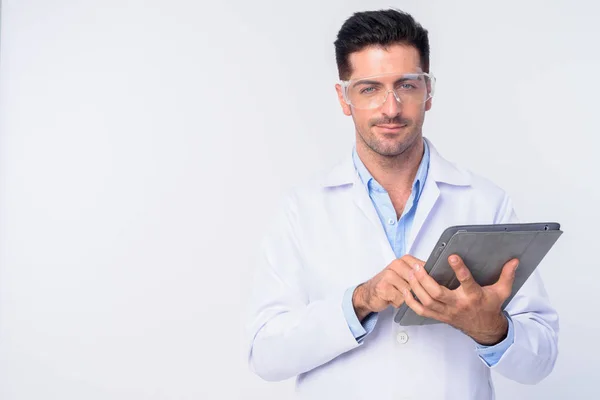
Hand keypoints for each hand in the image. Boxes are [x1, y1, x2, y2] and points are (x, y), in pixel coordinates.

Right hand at [352, 255, 425, 320]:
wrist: (368, 294)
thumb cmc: (390, 285)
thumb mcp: (406, 277)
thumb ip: (419, 275)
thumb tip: (439, 281)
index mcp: (405, 260)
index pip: (425, 269)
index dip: (428, 281)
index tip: (427, 287)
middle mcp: (397, 264)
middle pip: (418, 282)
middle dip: (417, 292)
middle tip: (411, 294)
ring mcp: (389, 275)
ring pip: (410, 292)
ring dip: (407, 299)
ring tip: (399, 295)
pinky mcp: (383, 287)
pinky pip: (401, 299)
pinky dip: (398, 303)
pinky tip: (392, 299)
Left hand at [402, 254, 518, 344]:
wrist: (484, 329)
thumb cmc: (490, 307)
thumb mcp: (502, 292)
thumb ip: (507, 275)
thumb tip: (514, 260)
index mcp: (474, 297)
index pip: (467, 283)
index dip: (460, 270)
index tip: (452, 256)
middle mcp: (458, 305)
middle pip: (438, 294)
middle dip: (425, 280)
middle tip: (418, 266)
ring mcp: (447, 312)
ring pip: (427, 302)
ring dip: (416, 287)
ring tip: (411, 273)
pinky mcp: (439, 316)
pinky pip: (421, 311)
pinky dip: (411, 301)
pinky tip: (405, 290)